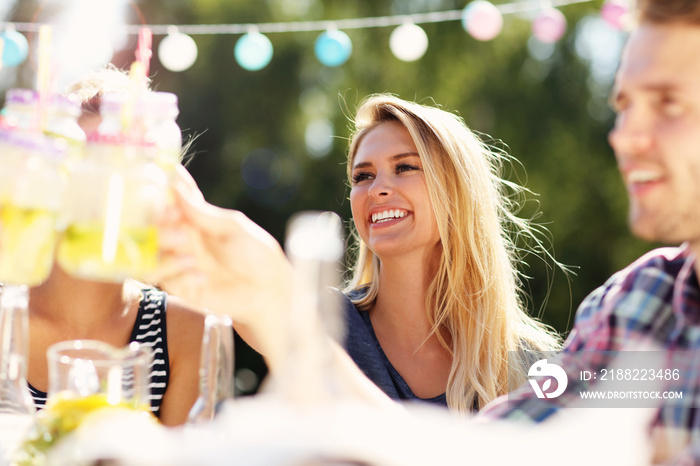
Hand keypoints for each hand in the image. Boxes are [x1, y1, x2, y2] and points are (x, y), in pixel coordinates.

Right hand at [150, 166, 292, 363]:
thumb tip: (176, 187)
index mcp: (195, 220)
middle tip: (177, 227)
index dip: (161, 195)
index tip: (162, 190)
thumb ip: (203, 213)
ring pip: (150, 256)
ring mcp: (180, 264)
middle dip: (159, 226)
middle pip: (152, 228)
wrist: (269, 289)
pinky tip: (202, 276)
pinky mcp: (183, 288)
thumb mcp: (232, 228)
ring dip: (165, 253)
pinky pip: (165, 280)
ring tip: (189, 256)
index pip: (169, 202)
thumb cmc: (255, 253)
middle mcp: (183, 240)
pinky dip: (179, 276)